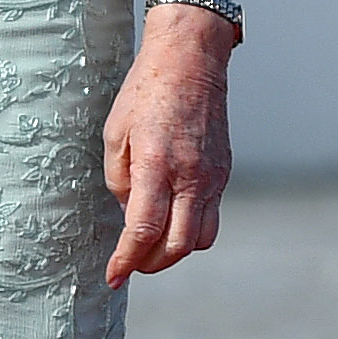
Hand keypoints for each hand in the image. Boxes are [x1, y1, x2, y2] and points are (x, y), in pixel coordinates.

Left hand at [102, 3, 234, 281]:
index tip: (113, 277)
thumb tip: (128, 213)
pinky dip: (190, 228)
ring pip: (201, 237)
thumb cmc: (145, 93)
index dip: (127, 260)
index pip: (144, 230)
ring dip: (174, 250)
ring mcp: (213, 177)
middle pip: (178, 246)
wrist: (191, 62)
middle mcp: (191, 176)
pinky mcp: (224, 173)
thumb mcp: (115, 133)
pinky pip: (211, 216)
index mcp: (157, 165)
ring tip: (150, 244)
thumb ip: (119, 179)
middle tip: (131, 264)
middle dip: (152, 264)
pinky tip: (170, 218)